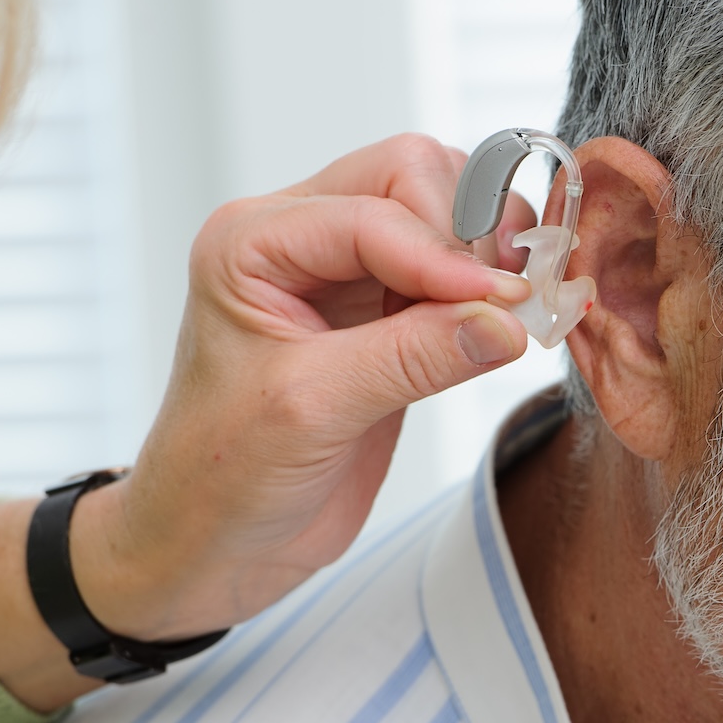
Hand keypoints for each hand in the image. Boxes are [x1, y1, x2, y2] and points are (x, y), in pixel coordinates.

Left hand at [0, 134, 536, 708]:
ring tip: (512, 314)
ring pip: (439, 212)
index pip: (374, 209)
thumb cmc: (221, 478)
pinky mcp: (382, 316)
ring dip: (485, 253)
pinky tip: (503, 330)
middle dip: (469, 231)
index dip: (445, 251)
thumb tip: (506, 320)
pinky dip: (487, 290)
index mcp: (250, 241)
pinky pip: (450, 272)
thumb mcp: (312, 412)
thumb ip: (412, 358)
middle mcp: (295, 240)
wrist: (210, 545)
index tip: (503, 301)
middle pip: (412, 177)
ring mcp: (342, 274)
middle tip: (512, 299)